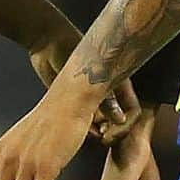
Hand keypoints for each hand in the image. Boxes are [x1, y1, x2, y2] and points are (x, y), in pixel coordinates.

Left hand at [28, 23, 133, 138]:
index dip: (125, 125)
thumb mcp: (92, 74)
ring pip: (99, 121)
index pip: (132, 110)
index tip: (111, 134)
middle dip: (110, 130)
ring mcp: (90, 95)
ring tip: (87, 135)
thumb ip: (107, 98)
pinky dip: (80, 127)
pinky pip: (81, 119)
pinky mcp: (73, 99)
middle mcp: (107, 89)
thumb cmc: (72, 49)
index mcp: (118, 80)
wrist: (47, 42)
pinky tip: (74, 131)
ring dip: (95, 130)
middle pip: (116, 119)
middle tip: (100, 138)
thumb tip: (120, 119)